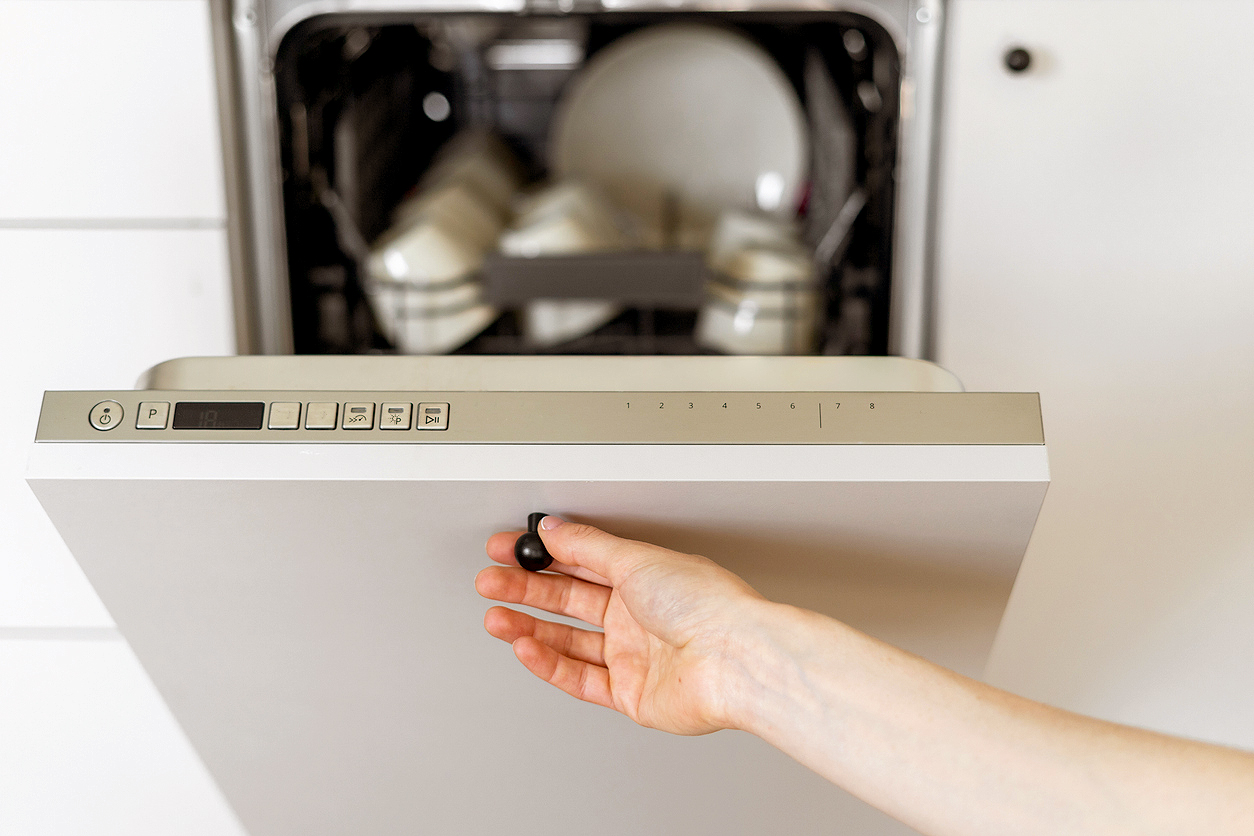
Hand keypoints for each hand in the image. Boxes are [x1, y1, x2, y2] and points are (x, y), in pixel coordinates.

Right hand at [475, 517, 765, 735]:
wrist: (733, 659)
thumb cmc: (706, 605)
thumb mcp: (636, 559)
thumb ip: (588, 546)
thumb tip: (554, 528)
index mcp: (645, 577)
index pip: (581, 562)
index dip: (541, 556)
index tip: (507, 549)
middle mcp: (639, 615)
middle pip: (569, 600)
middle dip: (526, 590)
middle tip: (490, 581)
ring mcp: (634, 656)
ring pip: (569, 640)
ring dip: (530, 626)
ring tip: (496, 616)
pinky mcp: (631, 694)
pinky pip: (580, 678)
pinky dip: (550, 663)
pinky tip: (526, 647)